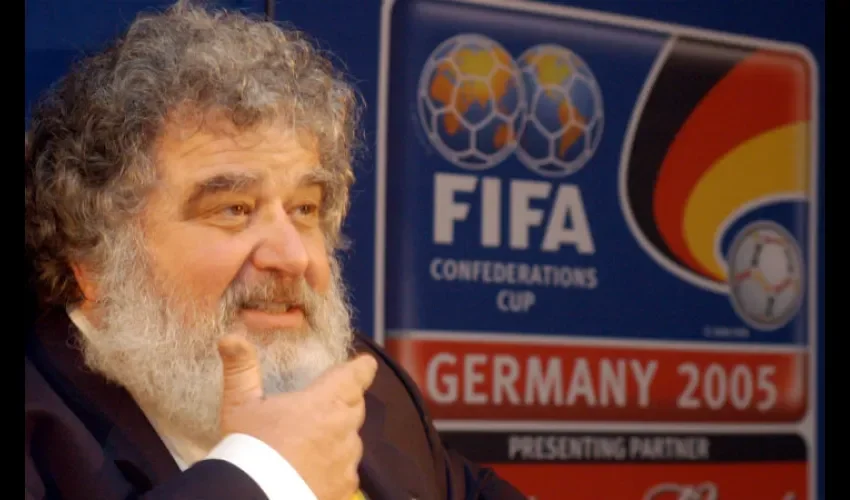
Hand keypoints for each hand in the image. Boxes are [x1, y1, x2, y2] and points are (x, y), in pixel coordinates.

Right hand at [217, 333, 376, 499]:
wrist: (256, 498)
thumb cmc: (250, 449)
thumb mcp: (239, 406)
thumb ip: (241, 370)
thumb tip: (230, 338)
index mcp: (325, 401)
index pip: (357, 374)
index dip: (361, 368)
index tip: (363, 364)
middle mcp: (343, 428)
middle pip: (355, 406)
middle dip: (345, 402)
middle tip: (323, 405)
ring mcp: (347, 460)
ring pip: (352, 440)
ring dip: (339, 436)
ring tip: (311, 442)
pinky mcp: (345, 488)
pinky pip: (347, 470)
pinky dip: (335, 467)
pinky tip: (313, 470)